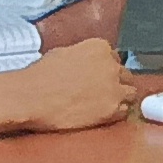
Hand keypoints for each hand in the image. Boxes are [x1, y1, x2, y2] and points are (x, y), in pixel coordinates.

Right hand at [13, 40, 137, 132]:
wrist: (32, 97)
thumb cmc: (40, 75)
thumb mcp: (63, 53)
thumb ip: (83, 56)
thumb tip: (86, 64)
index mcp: (100, 47)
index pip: (115, 58)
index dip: (107, 69)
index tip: (100, 77)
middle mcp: (111, 65)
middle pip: (125, 75)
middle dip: (115, 83)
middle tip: (102, 92)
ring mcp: (114, 88)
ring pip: (130, 93)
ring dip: (120, 98)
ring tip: (105, 104)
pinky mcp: (111, 109)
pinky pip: (124, 111)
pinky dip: (116, 113)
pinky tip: (102, 114)